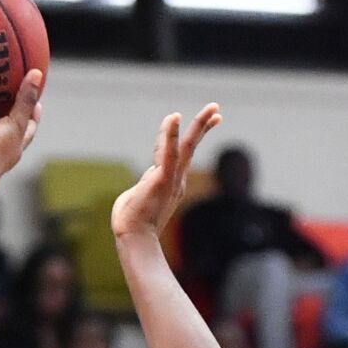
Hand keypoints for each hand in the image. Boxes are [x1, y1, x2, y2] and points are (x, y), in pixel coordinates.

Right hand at [0, 70, 42, 184]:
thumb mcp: (16, 123)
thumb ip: (25, 101)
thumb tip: (37, 74)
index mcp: (16, 145)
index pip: (30, 127)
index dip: (34, 113)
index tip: (36, 97)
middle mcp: (0, 145)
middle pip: (8, 124)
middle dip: (9, 108)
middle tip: (9, 87)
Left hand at [112, 103, 221, 240]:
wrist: (133, 238)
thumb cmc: (131, 223)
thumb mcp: (137, 198)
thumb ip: (142, 185)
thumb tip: (143, 182)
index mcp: (171, 183)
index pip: (179, 155)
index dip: (186, 137)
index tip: (194, 129)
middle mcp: (176, 179)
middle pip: (191, 147)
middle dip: (203, 127)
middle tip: (216, 110)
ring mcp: (171, 178)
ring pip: (187, 146)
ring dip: (200, 125)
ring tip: (214, 108)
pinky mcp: (162, 178)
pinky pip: (168, 152)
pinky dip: (170, 134)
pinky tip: (174, 117)